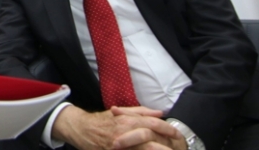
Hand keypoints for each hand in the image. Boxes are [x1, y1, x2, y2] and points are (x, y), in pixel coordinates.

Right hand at [51, 105, 181, 149]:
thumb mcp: (120, 112)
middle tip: (177, 148)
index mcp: (128, 121)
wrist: (81, 129)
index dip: (168, 129)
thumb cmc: (102, 121)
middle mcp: (125, 133)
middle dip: (166, 146)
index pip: (153, 124)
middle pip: (151, 141)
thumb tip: (160, 112)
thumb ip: (141, 111)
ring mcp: (120, 146)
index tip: (177, 135)